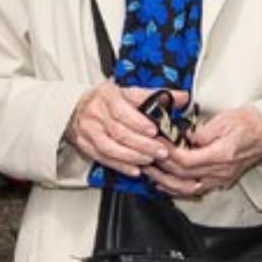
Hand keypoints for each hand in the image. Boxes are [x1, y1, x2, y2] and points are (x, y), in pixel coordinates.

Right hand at [64, 83, 181, 176]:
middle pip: (118, 131)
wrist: (78, 108)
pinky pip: (103, 158)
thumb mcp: (129, 92)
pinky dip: (120, 165)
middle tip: (160, 151)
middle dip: (142, 143)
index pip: (122, 110)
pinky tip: (134, 169)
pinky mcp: (85, 144)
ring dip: (132, 156)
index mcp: (107, 95)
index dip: (138, 122)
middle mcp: (96, 112)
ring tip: (149, 160)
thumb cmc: (108, 100)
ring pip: (109, 147)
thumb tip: (183, 97)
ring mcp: (88, 130)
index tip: (154, 130)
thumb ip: (156, 96)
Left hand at [148, 106, 261, 198]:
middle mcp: (220, 171)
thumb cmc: (247, 123)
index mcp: (221, 155)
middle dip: (161, 167)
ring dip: (166, 182)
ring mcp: (220, 178)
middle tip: (145, 157)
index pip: (187, 161)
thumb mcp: (224, 120)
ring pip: (187, 188)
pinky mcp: (219, 180)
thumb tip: (185, 137)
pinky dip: (177, 189)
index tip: (156, 144)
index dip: (168, 154)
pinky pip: (195, 190)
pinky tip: (165, 184)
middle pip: (183, 176)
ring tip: (150, 172)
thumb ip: (202, 132)